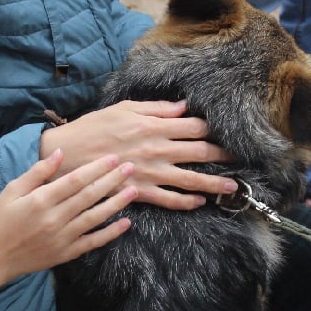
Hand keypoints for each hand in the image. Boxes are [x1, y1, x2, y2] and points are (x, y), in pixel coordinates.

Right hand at [0, 150, 136, 301]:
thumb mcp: (12, 190)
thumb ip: (37, 172)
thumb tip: (59, 152)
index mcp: (40, 200)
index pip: (75, 180)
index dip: (96, 168)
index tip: (112, 158)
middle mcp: (54, 218)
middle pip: (89, 195)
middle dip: (112, 180)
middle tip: (131, 167)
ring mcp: (62, 237)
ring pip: (95, 217)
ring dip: (116, 203)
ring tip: (134, 189)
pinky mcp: (66, 253)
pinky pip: (92, 242)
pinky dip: (110, 233)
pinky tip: (125, 223)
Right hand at [40, 99, 235, 209]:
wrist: (67, 154)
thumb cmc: (93, 127)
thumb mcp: (124, 109)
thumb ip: (157, 109)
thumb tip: (184, 107)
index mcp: (153, 126)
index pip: (194, 126)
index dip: (214, 128)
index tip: (228, 130)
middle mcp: (156, 149)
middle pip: (199, 152)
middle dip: (223, 154)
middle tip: (243, 158)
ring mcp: (150, 173)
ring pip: (190, 179)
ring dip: (214, 184)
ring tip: (232, 187)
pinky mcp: (140, 191)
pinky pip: (169, 200)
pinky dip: (186, 202)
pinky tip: (199, 202)